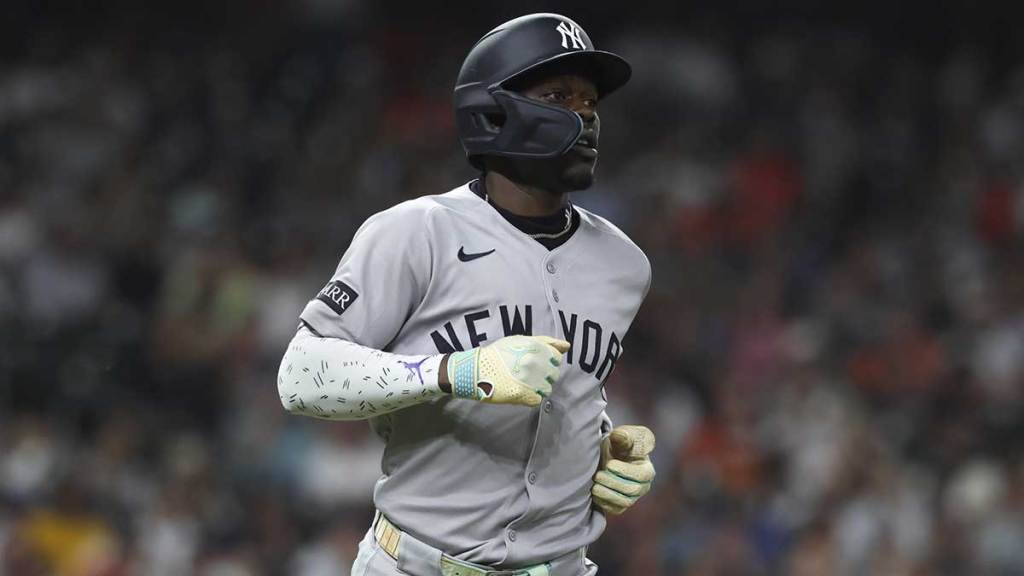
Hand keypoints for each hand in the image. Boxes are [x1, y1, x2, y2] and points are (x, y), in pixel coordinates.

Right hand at [444, 335, 569, 406]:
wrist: (475, 370)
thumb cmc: (498, 353)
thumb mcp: (520, 340)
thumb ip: (546, 342)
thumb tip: (567, 346)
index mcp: (536, 348)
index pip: (557, 359)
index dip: (547, 361)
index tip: (536, 363)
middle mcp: (535, 363)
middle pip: (553, 374)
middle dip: (543, 374)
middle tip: (526, 374)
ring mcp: (530, 380)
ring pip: (547, 389)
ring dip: (538, 387)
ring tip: (523, 383)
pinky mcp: (523, 395)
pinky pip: (538, 400)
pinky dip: (530, 398)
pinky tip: (520, 391)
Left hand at [592, 425, 654, 515]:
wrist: (606, 457)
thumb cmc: (617, 445)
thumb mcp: (619, 437)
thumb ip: (621, 436)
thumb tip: (619, 436)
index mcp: (647, 469)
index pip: (642, 475)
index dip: (625, 471)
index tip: (609, 464)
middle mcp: (643, 486)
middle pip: (632, 491)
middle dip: (613, 483)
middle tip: (598, 475)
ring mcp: (632, 498)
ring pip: (623, 502)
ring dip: (607, 493)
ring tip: (594, 484)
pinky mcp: (620, 506)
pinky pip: (614, 509)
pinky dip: (603, 502)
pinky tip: (594, 492)